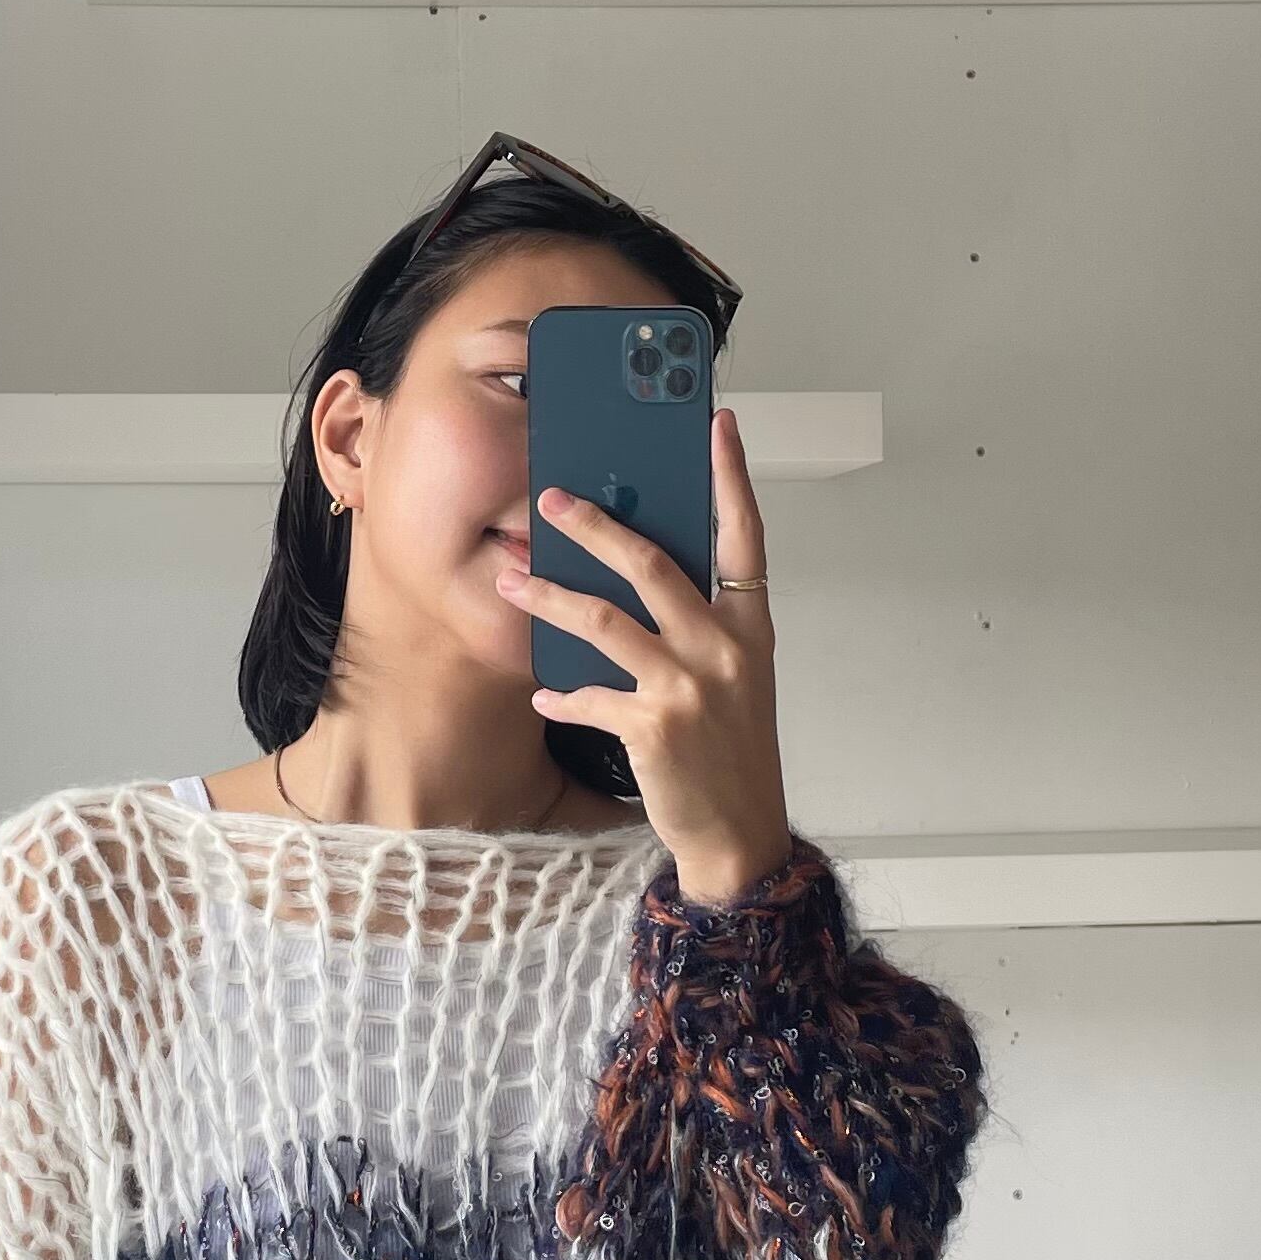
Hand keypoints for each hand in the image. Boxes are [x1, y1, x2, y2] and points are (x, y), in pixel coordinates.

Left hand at [497, 402, 793, 904]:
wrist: (740, 834)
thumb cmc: (734, 754)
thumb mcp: (738, 679)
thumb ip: (704, 626)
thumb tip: (645, 579)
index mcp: (749, 626)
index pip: (745, 534)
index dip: (731, 477)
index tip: (716, 425)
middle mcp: (723, 647)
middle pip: (652, 562)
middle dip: (595, 526)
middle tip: (551, 499)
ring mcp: (688, 686)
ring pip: (604, 620)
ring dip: (549, 597)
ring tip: (511, 580)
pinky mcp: (652, 727)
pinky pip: (589, 696)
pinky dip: (561, 694)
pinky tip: (543, 691)